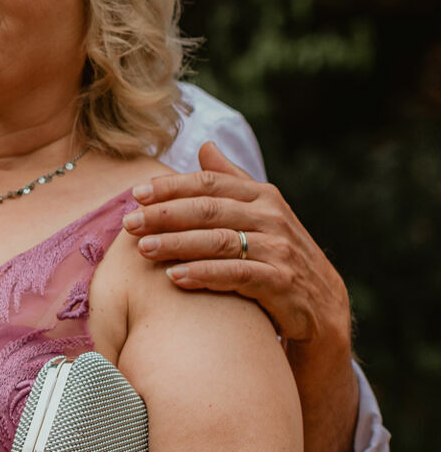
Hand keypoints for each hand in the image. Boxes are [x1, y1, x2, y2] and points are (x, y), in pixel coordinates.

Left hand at [123, 142, 351, 349]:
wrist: (322, 305)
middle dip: (165, 215)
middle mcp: (273, 218)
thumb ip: (232, 181)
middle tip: (129, 224)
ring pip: (219, 241)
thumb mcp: (260, 213)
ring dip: (177, 243)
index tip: (136, 194)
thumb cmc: (279, 254)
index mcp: (263, 196)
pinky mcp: (281, 282)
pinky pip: (236, 274)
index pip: (210, 184)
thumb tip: (205, 145)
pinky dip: (203, 274)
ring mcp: (279, 250)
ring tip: (143, 249)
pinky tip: (175, 277)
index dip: (171, 187)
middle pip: (210, 210)